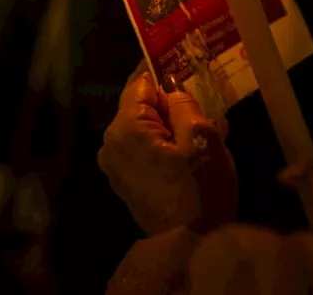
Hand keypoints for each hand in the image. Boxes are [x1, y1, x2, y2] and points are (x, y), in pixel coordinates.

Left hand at [98, 72, 237, 235]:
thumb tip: (172, 88)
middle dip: (168, 103)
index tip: (184, 65)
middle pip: (139, 107)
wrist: (189, 246)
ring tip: (199, 130)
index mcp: (124, 127)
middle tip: (201, 103)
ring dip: (167, 126)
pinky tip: (187, 154)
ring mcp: (114, 166)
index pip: (139, 83)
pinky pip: (142, 151)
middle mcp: (110, 143)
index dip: (163, 73)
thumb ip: (183, 103)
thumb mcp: (202, 137)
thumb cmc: (199, 189)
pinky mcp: (124, 183)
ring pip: (142, 129)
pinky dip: (161, 145)